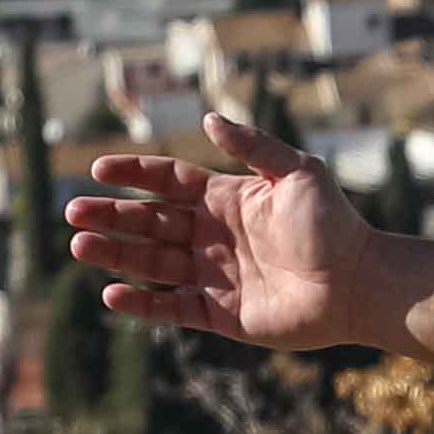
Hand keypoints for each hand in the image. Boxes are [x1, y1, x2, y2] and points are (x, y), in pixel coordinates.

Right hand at [65, 111, 387, 352]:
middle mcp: (214, 236)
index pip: (168, 182)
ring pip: (152, 263)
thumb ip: (253, 146)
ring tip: (80, 247)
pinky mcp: (221, 314)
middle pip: (150, 223)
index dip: (134, 175)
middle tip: (73, 214)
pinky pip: (172, 307)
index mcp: (227, 199)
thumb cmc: (334, 225)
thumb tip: (209, 119)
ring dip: (115, 255)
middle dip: (111, 217)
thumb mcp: (298, 172)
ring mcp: (215, 276)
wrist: (359, 284)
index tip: (99, 170)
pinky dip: (142, 304)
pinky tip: (112, 294)